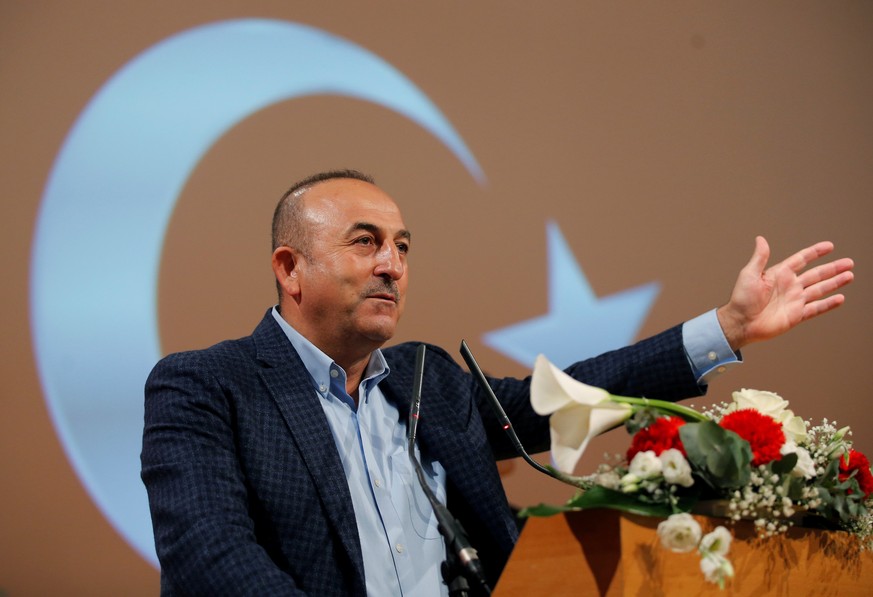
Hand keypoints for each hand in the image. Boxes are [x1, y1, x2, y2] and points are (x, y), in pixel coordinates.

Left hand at [716, 236, 853, 350]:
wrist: (741, 323)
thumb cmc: (741, 299)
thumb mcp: (749, 274)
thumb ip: (760, 257)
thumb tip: (761, 239)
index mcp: (779, 274)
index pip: (801, 260)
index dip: (815, 253)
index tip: (829, 246)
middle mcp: (790, 286)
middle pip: (816, 274)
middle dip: (832, 268)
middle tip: (848, 262)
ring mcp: (794, 300)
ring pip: (820, 289)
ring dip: (835, 283)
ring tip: (849, 276)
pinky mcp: (796, 315)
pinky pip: (816, 308)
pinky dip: (828, 304)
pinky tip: (840, 298)